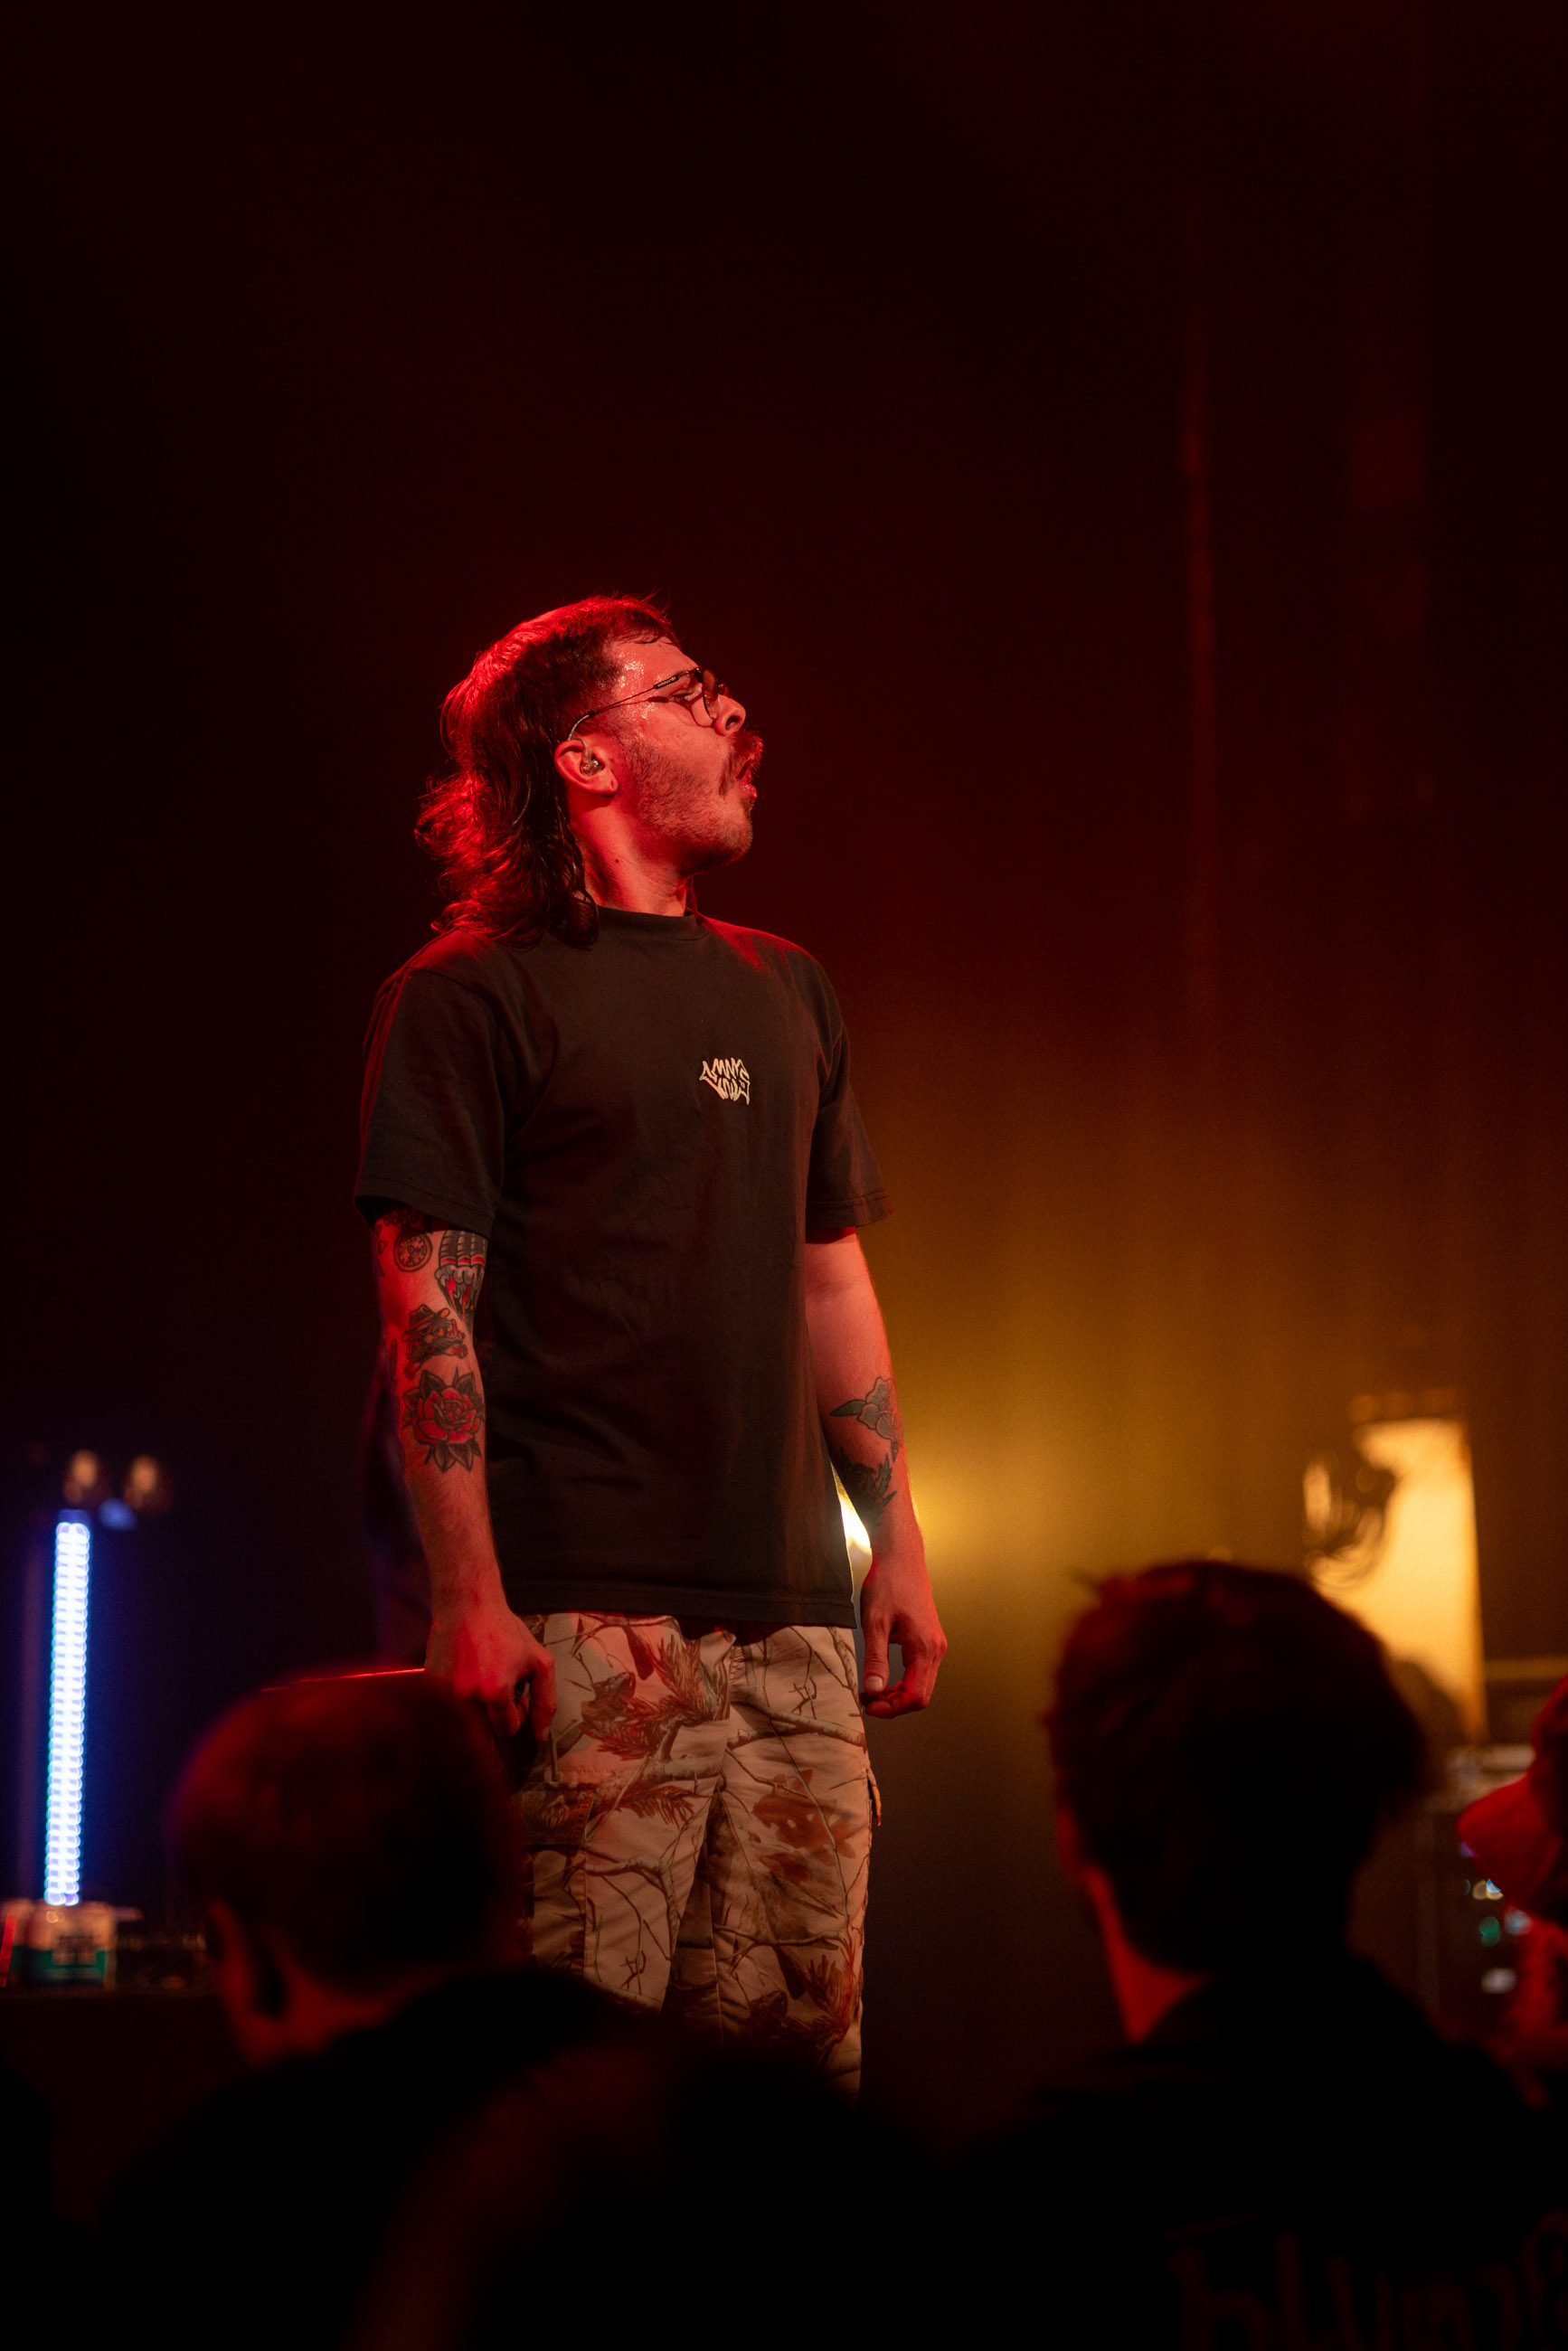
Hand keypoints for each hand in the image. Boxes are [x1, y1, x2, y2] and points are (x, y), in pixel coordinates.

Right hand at [428, 1601, 556, 1740]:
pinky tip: (466, 1668)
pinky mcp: (429, 1684)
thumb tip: (540, 1735)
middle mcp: (466, 1696)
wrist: (468, 1604)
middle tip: (500, 1685)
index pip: (507, 1729)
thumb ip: (545, 1701)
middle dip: (496, 1711)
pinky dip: (459, 1693)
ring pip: (465, 1717)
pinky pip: (447, 1703)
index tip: (517, 1695)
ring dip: (477, 1703)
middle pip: (484, 1728)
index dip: (516, 1713)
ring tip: (482, 1674)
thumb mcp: (539, 1661)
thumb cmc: (503, 1630)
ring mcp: (444, 1691)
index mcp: (494, 1692)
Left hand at [860, 1549, 946, 1717]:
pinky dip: (903, 1681)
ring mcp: (935, 1644)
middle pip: (921, 1695)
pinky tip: (883, 1678)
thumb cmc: (888, 1583)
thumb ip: (876, 1659)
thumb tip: (874, 1690)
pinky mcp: (929, 1639)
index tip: (869, 1706)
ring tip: (872, 1691)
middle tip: (868, 1701)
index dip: (892, 1708)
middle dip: (895, 1705)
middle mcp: (936, 1649)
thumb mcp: (875, 1622)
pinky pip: (920, 1671)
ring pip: (922, 1685)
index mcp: (925, 1647)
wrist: (901, 1558)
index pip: (916, 1696)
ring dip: (898, 1694)